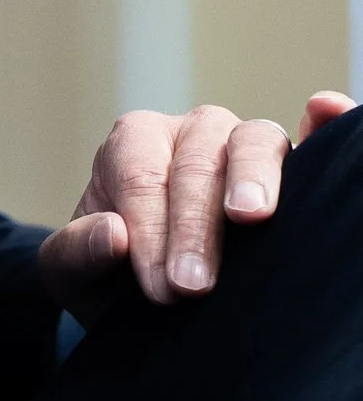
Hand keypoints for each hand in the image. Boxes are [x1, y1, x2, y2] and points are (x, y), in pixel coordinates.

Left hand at [40, 91, 356, 320]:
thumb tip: (113, 235)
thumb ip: (76, 251)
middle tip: (191, 287)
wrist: (142, 288)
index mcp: (135, 141)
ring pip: (254, 142)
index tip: (159, 288)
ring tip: (250, 216)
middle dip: (194, 229)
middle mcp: (191, 132)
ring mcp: (242, 146)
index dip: (149, 232)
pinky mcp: (289, 168)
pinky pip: (312, 137)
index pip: (141, 178)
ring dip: (253, 180)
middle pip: (197, 164)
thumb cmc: (108, 271)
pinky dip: (323, 126)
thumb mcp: (70, 269)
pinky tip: (330, 111)